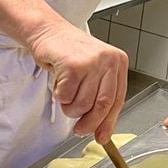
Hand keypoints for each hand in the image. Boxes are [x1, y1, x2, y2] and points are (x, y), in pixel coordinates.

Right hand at [28, 21, 129, 142]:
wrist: (48, 31)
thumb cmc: (70, 53)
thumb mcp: (93, 72)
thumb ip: (99, 97)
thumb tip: (101, 132)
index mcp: (118, 62)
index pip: (117, 100)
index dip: (108, 122)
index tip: (101, 137)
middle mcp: (108, 60)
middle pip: (102, 105)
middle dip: (89, 123)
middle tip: (79, 130)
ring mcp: (91, 62)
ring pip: (82, 104)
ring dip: (69, 107)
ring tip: (65, 91)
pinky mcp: (73, 65)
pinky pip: (66, 97)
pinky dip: (59, 95)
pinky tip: (59, 80)